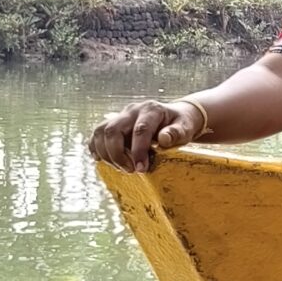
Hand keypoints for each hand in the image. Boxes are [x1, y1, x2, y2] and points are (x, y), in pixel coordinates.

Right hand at [88, 96, 202, 171]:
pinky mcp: (112, 124)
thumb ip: (176, 133)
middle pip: (113, 130)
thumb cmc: (181, 125)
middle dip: (118, 154)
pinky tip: (103, 161)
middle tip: (129, 170)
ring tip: (121, 168)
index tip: (140, 169)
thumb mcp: (186, 128)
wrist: (174, 117)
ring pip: (101, 131)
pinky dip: (96, 149)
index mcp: (151, 110)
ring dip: (106, 153)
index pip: (140, 129)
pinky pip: (96, 135)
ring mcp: (120, 116)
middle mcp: (132, 110)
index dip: (138, 151)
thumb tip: (163, 139)